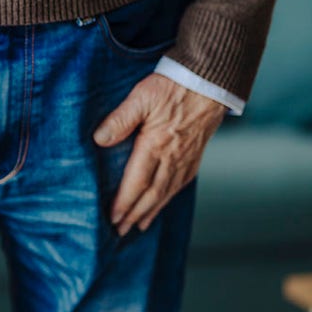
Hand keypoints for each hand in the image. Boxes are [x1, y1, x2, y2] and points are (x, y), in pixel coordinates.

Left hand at [93, 73, 225, 235]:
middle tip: (120, 231)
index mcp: (156, 146)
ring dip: (151, 211)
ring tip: (138, 226)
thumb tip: (100, 139)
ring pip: (167, 192)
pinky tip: (162, 203)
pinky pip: (181, 183)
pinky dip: (169, 198)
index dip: (124, 203)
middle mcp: (172, 158)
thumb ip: (120, 119)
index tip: (112, 218)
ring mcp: (186, 158)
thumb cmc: (174, 85)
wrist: (211, 81)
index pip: (137, 182)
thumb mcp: (142, 96)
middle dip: (135, 215)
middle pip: (151, 194)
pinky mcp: (195, 155)